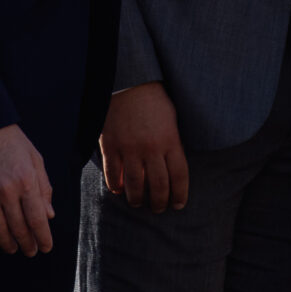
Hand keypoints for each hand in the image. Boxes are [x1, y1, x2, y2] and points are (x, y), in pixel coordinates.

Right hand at [0, 124, 55, 255]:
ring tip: (14, 249)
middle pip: (19, 228)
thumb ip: (44, 188)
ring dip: (8, 244)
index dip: (43, 238)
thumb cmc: (11, 142)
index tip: (46, 247)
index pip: (38, 219)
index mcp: (27, 181)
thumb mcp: (35, 159)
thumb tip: (49, 215)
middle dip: (27, 244)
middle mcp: (7, 191)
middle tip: (30, 251)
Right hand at [99, 81, 189, 210]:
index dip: (179, 195)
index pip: (179, 177)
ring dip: (137, 199)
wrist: (129, 83)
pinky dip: (116, 186)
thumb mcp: (172, 121)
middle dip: (159, 203)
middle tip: (158, 208)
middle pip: (159, 186)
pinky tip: (119, 190)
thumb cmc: (154, 101)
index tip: (178, 205)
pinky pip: (112, 175)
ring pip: (135, 185)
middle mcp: (151, 148)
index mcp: (171, 141)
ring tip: (138, 203)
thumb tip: (174, 170)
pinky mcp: (111, 146)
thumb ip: (173, 145)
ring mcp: (130, 148)